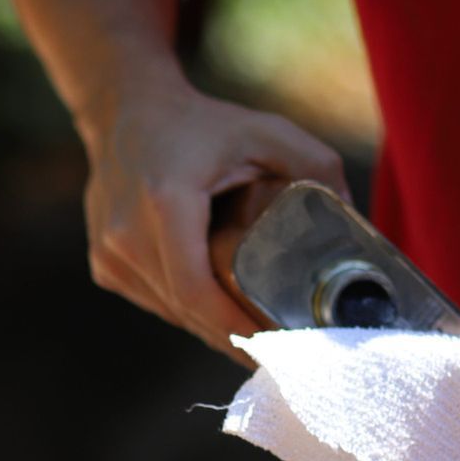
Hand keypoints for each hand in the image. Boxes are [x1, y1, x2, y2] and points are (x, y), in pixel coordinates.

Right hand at [77, 76, 348, 358]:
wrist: (125, 111)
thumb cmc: (202, 123)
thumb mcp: (267, 132)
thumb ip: (318, 168)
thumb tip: (356, 220)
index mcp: (165, 202)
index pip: (198, 293)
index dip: (238, 329)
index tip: (279, 347)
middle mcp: (127, 235)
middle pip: (189, 311)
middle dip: (236, 335)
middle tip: (283, 349)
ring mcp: (109, 254)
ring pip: (172, 313)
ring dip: (213, 325)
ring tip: (256, 329)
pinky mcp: (104, 266)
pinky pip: (156, 302)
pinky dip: (188, 308)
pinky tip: (217, 300)